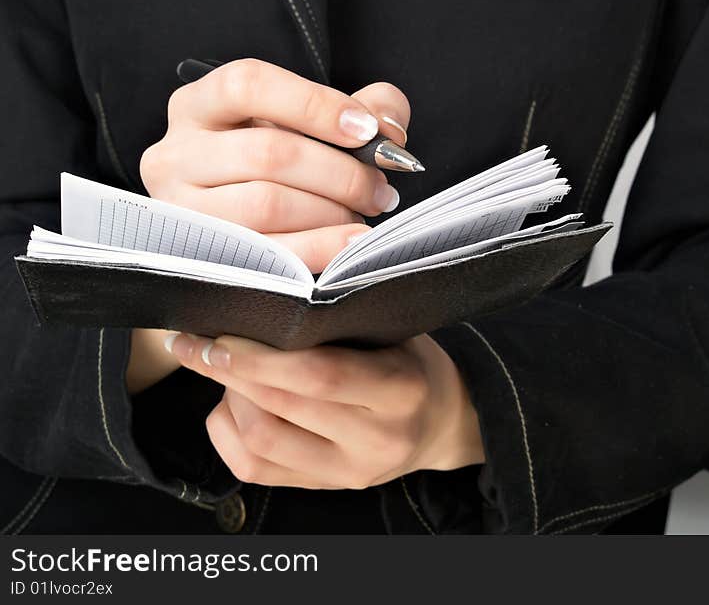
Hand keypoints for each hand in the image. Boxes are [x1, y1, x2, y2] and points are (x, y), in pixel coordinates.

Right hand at [128, 59, 411, 393]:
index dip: (314, 105)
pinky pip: (270, 253)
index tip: (367, 130)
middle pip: (268, 153)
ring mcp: (182, 208)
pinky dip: (322, 246)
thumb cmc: (279, 160)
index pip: (248, 85)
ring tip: (364, 210)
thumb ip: (362, 108)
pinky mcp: (201, 256)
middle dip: (341, 172)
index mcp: (198, 104)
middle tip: (381, 186)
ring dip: (332, 209)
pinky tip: (354, 239)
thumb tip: (390, 127)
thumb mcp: (312, 121)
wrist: (238, 213)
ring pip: (267, 204)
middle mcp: (176, 153)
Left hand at [164, 332, 485, 488]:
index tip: (221, 333)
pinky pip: (253, 469)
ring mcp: (348, 472)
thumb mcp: (394, 330)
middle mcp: (376, 440)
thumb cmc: (410, 362)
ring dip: (229, 400)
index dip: (261, 357)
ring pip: (260, 442)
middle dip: (228, 372)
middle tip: (199, 343)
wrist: (440, 422)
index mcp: (400, 390)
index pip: (319, 375)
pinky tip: (230, 404)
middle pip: (281, 408)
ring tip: (226, 369)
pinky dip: (227, 431)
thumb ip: (342, 318)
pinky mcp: (323, 488)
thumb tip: (268, 291)